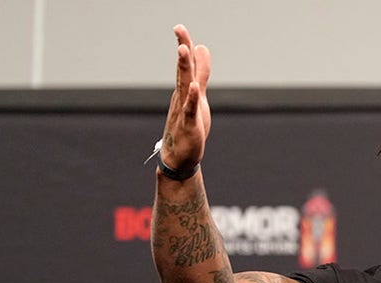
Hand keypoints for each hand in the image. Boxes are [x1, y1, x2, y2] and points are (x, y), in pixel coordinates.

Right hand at [160, 24, 211, 173]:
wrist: (179, 156)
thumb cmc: (189, 124)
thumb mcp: (199, 94)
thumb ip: (201, 71)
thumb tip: (202, 48)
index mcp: (185, 88)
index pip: (185, 64)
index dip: (184, 45)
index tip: (179, 28)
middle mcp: (182, 96)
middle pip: (183, 70)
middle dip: (182, 49)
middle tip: (179, 30)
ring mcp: (184, 110)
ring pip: (184, 86)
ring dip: (183, 68)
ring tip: (183, 50)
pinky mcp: (188, 124)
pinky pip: (189, 110)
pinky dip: (191, 98)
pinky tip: (194, 87)